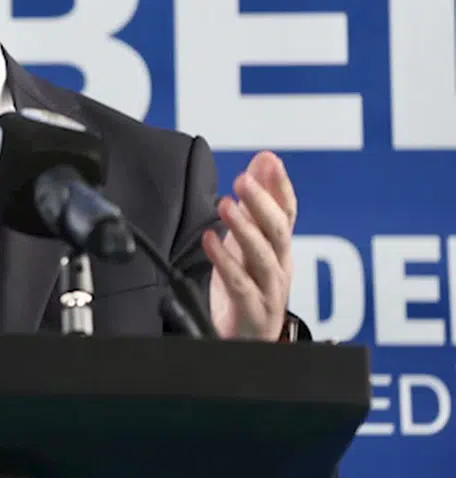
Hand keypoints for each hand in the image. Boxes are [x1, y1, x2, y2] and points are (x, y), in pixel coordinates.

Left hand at [203, 151, 296, 340]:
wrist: (244, 339)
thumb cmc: (247, 286)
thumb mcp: (249, 239)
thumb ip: (256, 202)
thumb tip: (264, 159)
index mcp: (279, 249)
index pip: (287, 213)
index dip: (280, 187)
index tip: (269, 160)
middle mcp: (280, 268)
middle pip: (278, 232)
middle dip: (262, 203)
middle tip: (243, 179)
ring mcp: (269, 292)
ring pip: (263, 257)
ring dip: (245, 229)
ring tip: (225, 205)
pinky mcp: (252, 312)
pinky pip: (240, 285)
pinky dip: (226, 261)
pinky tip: (210, 240)